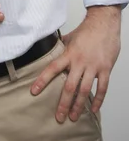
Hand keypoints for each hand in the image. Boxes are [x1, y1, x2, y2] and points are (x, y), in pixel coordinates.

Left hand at [31, 5, 120, 122]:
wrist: (104, 23)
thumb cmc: (87, 29)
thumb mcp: (70, 37)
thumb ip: (62, 46)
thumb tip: (52, 50)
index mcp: (69, 54)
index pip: (52, 69)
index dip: (42, 81)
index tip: (34, 91)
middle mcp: (80, 62)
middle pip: (69, 86)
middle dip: (63, 103)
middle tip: (58, 117)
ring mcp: (94, 66)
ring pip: (84, 90)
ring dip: (78, 105)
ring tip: (73, 117)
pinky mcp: (105, 69)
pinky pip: (102, 88)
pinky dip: (98, 100)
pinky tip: (93, 109)